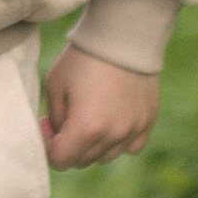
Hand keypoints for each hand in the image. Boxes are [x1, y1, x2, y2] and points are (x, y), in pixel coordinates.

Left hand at [41, 48, 159, 168]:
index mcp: (86, 128)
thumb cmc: (82, 58)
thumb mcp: (54, 85)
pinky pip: (130, 147)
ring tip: (90, 116)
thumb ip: (53, 119)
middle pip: (82, 161)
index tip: (49, 124)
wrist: (122, 35)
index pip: (60, 161)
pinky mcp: (148, 121)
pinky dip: (118, 140)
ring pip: (105, 157)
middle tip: (67, 117)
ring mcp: (133, 130)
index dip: (49, 146)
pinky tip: (112, 120)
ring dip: (93, 145)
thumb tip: (57, 135)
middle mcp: (113, 135)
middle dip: (69, 145)